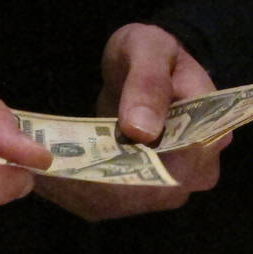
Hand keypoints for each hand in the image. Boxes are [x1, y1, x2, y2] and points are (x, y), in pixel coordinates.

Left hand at [34, 23, 230, 220]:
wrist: (143, 66)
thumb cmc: (152, 52)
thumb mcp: (149, 50)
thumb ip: (149, 84)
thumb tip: (143, 131)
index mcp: (208, 134)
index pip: (181, 168)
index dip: (138, 170)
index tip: (90, 160)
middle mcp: (194, 171)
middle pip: (152, 194)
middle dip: (102, 185)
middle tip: (53, 168)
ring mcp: (168, 187)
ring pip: (125, 204)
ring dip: (83, 192)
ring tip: (45, 172)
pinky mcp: (140, 193)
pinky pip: (107, 204)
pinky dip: (76, 193)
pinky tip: (48, 178)